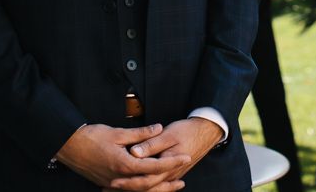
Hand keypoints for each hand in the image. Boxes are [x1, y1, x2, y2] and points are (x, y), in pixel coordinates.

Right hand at [56, 123, 190, 189]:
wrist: (68, 146)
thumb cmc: (92, 137)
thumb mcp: (118, 132)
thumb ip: (141, 133)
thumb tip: (159, 128)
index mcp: (123, 165)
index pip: (154, 167)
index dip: (171, 162)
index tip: (186, 157)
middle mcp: (119, 178)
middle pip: (149, 185)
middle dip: (167, 181)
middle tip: (183, 177)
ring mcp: (112, 183)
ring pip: (139, 190)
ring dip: (157, 188)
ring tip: (172, 184)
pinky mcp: (107, 183)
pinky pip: (129, 190)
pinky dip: (142, 188)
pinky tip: (150, 184)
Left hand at [108, 118, 222, 190]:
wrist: (207, 132)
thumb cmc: (188, 130)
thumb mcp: (169, 134)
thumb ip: (151, 144)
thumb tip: (134, 152)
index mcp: (166, 166)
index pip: (143, 179)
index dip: (127, 181)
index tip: (112, 180)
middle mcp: (169, 175)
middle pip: (145, 188)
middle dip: (126, 188)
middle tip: (108, 187)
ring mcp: (172, 176)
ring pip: (151, 188)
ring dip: (134, 189)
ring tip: (116, 188)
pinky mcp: (173, 174)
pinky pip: (157, 185)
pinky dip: (145, 187)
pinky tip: (137, 186)